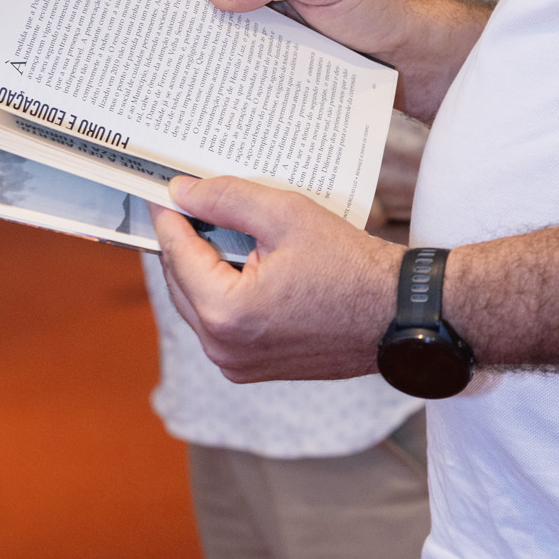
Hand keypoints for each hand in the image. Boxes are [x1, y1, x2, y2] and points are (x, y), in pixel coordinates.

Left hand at [153, 174, 401, 381]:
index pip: (175, 253)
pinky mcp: (251, 369)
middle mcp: (222, 347)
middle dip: (185, 241)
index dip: (168, 215)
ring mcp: (235, 364)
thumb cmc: (351, 266)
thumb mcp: (287, 216)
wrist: (396, 314)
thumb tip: (181, 192)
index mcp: (225, 312)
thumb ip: (227, 200)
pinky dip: (223, 294)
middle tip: (193, 203)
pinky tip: (244, 265)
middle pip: (179, 281)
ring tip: (222, 231)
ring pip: (197, 304)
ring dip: (203, 268)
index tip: (163, 190)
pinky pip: (219, 324)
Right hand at [204, 0, 411, 60]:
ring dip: (222, 34)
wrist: (397, 45)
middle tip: (194, 37)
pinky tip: (229, 68)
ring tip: (205, 58)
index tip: (203, 6)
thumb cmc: (372, 2)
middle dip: (210, 9)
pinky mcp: (272, 31)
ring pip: (229, 15)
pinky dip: (238, 51)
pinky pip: (245, 38)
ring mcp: (267, 1)